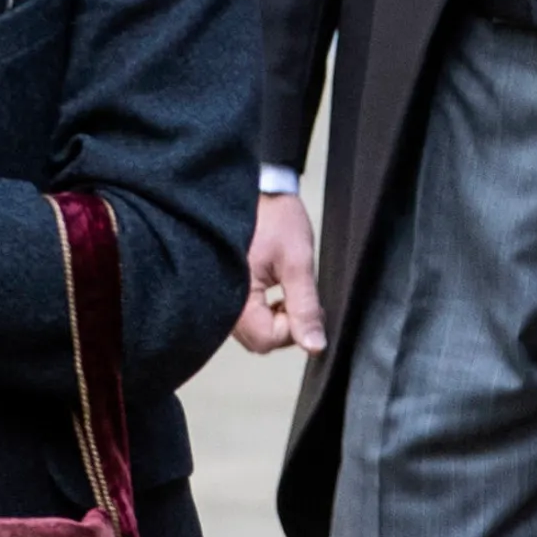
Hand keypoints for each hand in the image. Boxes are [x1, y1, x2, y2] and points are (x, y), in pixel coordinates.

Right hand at [234, 191, 327, 354]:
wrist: (251, 191)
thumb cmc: (272, 217)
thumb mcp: (297, 261)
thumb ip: (305, 306)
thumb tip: (315, 345)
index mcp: (234, 299)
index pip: (267, 339)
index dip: (294, 328)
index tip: (308, 305)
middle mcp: (220, 305)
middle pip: (259, 339)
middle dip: (285, 323)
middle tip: (297, 293)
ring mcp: (221, 299)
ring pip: (254, 330)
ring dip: (275, 316)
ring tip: (284, 286)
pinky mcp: (224, 291)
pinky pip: (246, 316)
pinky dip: (264, 308)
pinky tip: (272, 287)